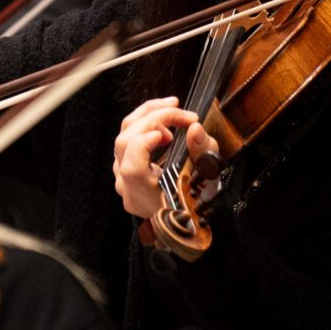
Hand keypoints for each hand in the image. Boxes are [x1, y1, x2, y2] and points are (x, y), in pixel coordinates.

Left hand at [112, 97, 212, 221]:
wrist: (186, 221)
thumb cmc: (199, 202)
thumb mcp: (208, 178)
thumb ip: (202, 151)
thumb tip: (194, 128)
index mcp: (144, 195)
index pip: (131, 167)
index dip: (144, 146)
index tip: (166, 134)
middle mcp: (127, 186)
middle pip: (124, 143)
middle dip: (151, 118)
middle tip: (178, 108)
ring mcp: (122, 177)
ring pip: (123, 137)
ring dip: (147, 118)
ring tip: (174, 114)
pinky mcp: (124, 168)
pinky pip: (128, 141)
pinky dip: (144, 127)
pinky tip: (164, 128)